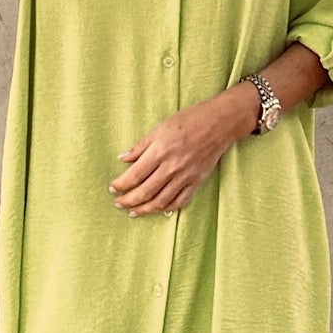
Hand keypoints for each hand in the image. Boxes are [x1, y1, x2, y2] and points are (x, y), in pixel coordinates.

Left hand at [108, 90, 255, 215]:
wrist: (220, 123)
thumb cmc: (189, 120)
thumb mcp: (160, 127)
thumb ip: (141, 146)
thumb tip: (123, 158)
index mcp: (160, 151)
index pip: (134, 175)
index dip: (121, 185)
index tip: (113, 188)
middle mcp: (172, 167)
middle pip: (145, 192)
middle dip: (128, 201)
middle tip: (118, 203)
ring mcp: (185, 176)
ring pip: (161, 201)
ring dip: (144, 209)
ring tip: (133, 211)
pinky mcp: (197, 182)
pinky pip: (180, 201)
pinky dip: (167, 208)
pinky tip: (157, 209)